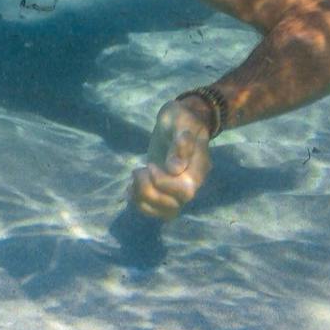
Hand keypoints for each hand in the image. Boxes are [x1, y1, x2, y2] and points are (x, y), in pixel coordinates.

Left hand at [129, 97, 214, 218]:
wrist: (179, 121)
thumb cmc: (181, 118)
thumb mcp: (180, 120)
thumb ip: (181, 141)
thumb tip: (175, 168)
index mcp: (199, 166)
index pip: (186, 189)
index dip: (164, 183)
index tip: (150, 165)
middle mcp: (192, 182)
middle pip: (175, 204)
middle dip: (149, 190)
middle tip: (138, 170)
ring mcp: (179, 189)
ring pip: (166, 212)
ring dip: (143, 200)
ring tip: (133, 180)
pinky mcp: (166, 191)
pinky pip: (157, 211)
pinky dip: (140, 204)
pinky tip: (130, 189)